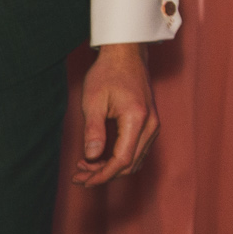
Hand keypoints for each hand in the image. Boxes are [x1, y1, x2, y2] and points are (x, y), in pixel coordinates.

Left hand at [73, 43, 158, 186]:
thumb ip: (93, 130)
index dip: (101, 175)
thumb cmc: (108, 73)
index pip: (122, 160)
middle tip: (79, 176)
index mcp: (137, 119)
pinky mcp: (150, 122)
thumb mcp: (93, 101)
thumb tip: (92, 157)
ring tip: (85, 167)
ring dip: (111, 168)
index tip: (82, 180)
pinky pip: (138, 150)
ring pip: (135, 159)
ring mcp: (153, 124)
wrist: (126, 53)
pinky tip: (100, 156)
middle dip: (104, 175)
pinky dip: (120, 158)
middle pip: (130, 164)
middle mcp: (150, 124)